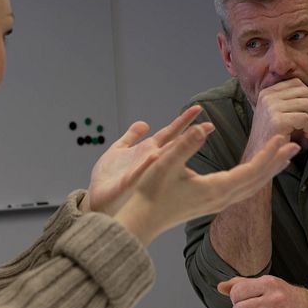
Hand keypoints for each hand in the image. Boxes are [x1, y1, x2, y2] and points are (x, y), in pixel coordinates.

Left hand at [81, 106, 204, 215]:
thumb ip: (132, 136)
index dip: (184, 121)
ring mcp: (143, 172)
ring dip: (177, 149)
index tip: (198, 109)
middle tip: (209, 126)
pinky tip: (154, 157)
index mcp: (148, 150)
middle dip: (191, 135)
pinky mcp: (130, 182)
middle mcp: (151, 161)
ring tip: (194, 136)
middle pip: (174, 144)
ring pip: (163, 159)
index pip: (171, 132)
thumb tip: (143, 123)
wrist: (98, 198)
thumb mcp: (119, 150)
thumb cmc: (109, 178)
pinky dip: (147, 165)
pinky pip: (140, 172)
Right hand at [113, 127, 298, 245]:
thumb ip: (185, 144)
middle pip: (258, 180)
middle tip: (294, 144)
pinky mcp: (212, 204)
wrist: (141, 220)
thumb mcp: (165, 163)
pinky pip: (242, 190)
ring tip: (282, 157)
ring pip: (252, 187)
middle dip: (276, 161)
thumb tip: (204, 125)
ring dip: (268, 170)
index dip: (268, 154)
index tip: (282, 138)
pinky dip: (255, 178)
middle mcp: (221, 199)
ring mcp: (217, 204)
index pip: (251, 171)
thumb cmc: (150, 192)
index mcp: (215, 189)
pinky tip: (256, 172)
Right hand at [244, 79, 307, 159]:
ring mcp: (271, 108)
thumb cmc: (270, 136)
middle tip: (306, 122)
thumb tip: (305, 87)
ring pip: (307, 103)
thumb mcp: (273, 111)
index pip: (296, 83)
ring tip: (304, 129)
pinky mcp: (277, 121)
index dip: (306, 97)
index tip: (303, 112)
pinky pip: (304, 118)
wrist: (259, 156)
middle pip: (304, 91)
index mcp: (266, 92)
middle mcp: (267, 97)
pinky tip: (304, 135)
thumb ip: (285, 98)